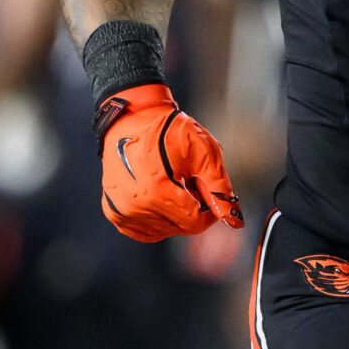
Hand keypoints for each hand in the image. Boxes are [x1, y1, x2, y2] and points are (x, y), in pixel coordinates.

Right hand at [97, 83, 242, 241]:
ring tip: (170, 184)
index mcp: (157, 190)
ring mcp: (121, 210)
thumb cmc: (170, 131)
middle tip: (187, 181)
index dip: (209, 210)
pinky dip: (158, 219)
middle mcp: (135, 204)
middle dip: (192, 208)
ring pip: (164, 230)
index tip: (207, 190)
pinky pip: (145, 231)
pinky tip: (159, 197)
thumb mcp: (204, 152)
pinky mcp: (114, 211)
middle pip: (180, 227)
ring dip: (174, 213)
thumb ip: (220, 188)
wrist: (134, 117)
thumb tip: (235, 221)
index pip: (195, 222)